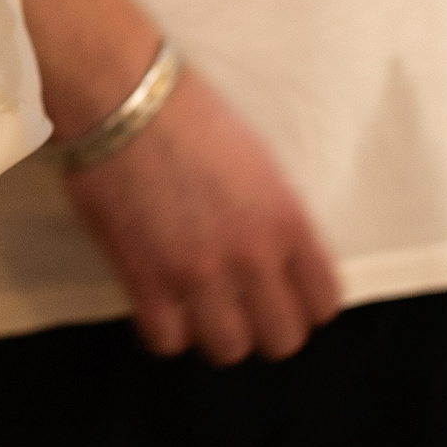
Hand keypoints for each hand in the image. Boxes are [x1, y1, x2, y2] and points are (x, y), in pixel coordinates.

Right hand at [62, 68, 341, 362]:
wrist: (123, 98)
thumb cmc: (190, 112)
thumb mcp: (257, 162)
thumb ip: (272, 216)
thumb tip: (268, 254)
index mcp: (288, 221)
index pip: (323, 302)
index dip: (304, 307)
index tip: (284, 298)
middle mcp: (252, 255)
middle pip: (282, 339)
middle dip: (263, 329)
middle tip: (240, 307)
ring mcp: (198, 272)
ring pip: (227, 348)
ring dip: (215, 334)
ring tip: (198, 311)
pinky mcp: (145, 278)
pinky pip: (167, 340)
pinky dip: (165, 332)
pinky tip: (159, 307)